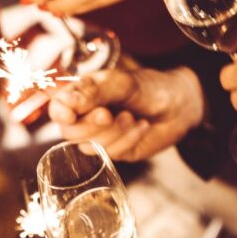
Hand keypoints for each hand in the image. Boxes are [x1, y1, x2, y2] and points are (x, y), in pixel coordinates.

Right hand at [49, 67, 204, 161]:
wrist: (180, 106)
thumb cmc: (149, 88)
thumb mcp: (122, 83)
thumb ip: (94, 92)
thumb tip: (66, 102)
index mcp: (83, 95)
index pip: (57, 108)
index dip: (59, 113)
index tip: (70, 113)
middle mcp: (87, 117)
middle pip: (70, 132)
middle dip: (91, 125)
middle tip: (110, 114)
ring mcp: (101, 137)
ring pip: (90, 146)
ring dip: (114, 132)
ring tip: (132, 117)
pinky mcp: (116, 152)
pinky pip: (111, 154)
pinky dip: (128, 140)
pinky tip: (141, 127)